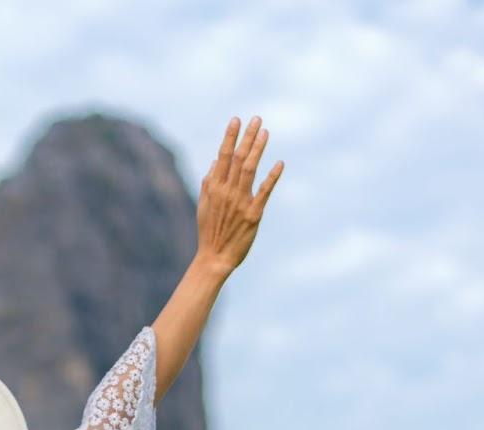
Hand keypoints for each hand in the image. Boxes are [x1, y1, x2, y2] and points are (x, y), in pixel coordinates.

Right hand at [193, 116, 281, 279]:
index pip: (223, 156)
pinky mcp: (254, 214)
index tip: (236, 120)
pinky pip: (264, 192)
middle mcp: (227, 192)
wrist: (215, 257)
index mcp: (214, 188)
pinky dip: (272, 177)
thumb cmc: (209, 231)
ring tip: (265, 132)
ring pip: (250, 170)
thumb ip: (208, 182)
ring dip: (258, 150)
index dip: (230, 137)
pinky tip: (279, 164)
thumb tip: (215, 161)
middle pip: (238, 158)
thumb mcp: (203, 205)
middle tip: (256, 119)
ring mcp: (241, 202)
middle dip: (247, 137)